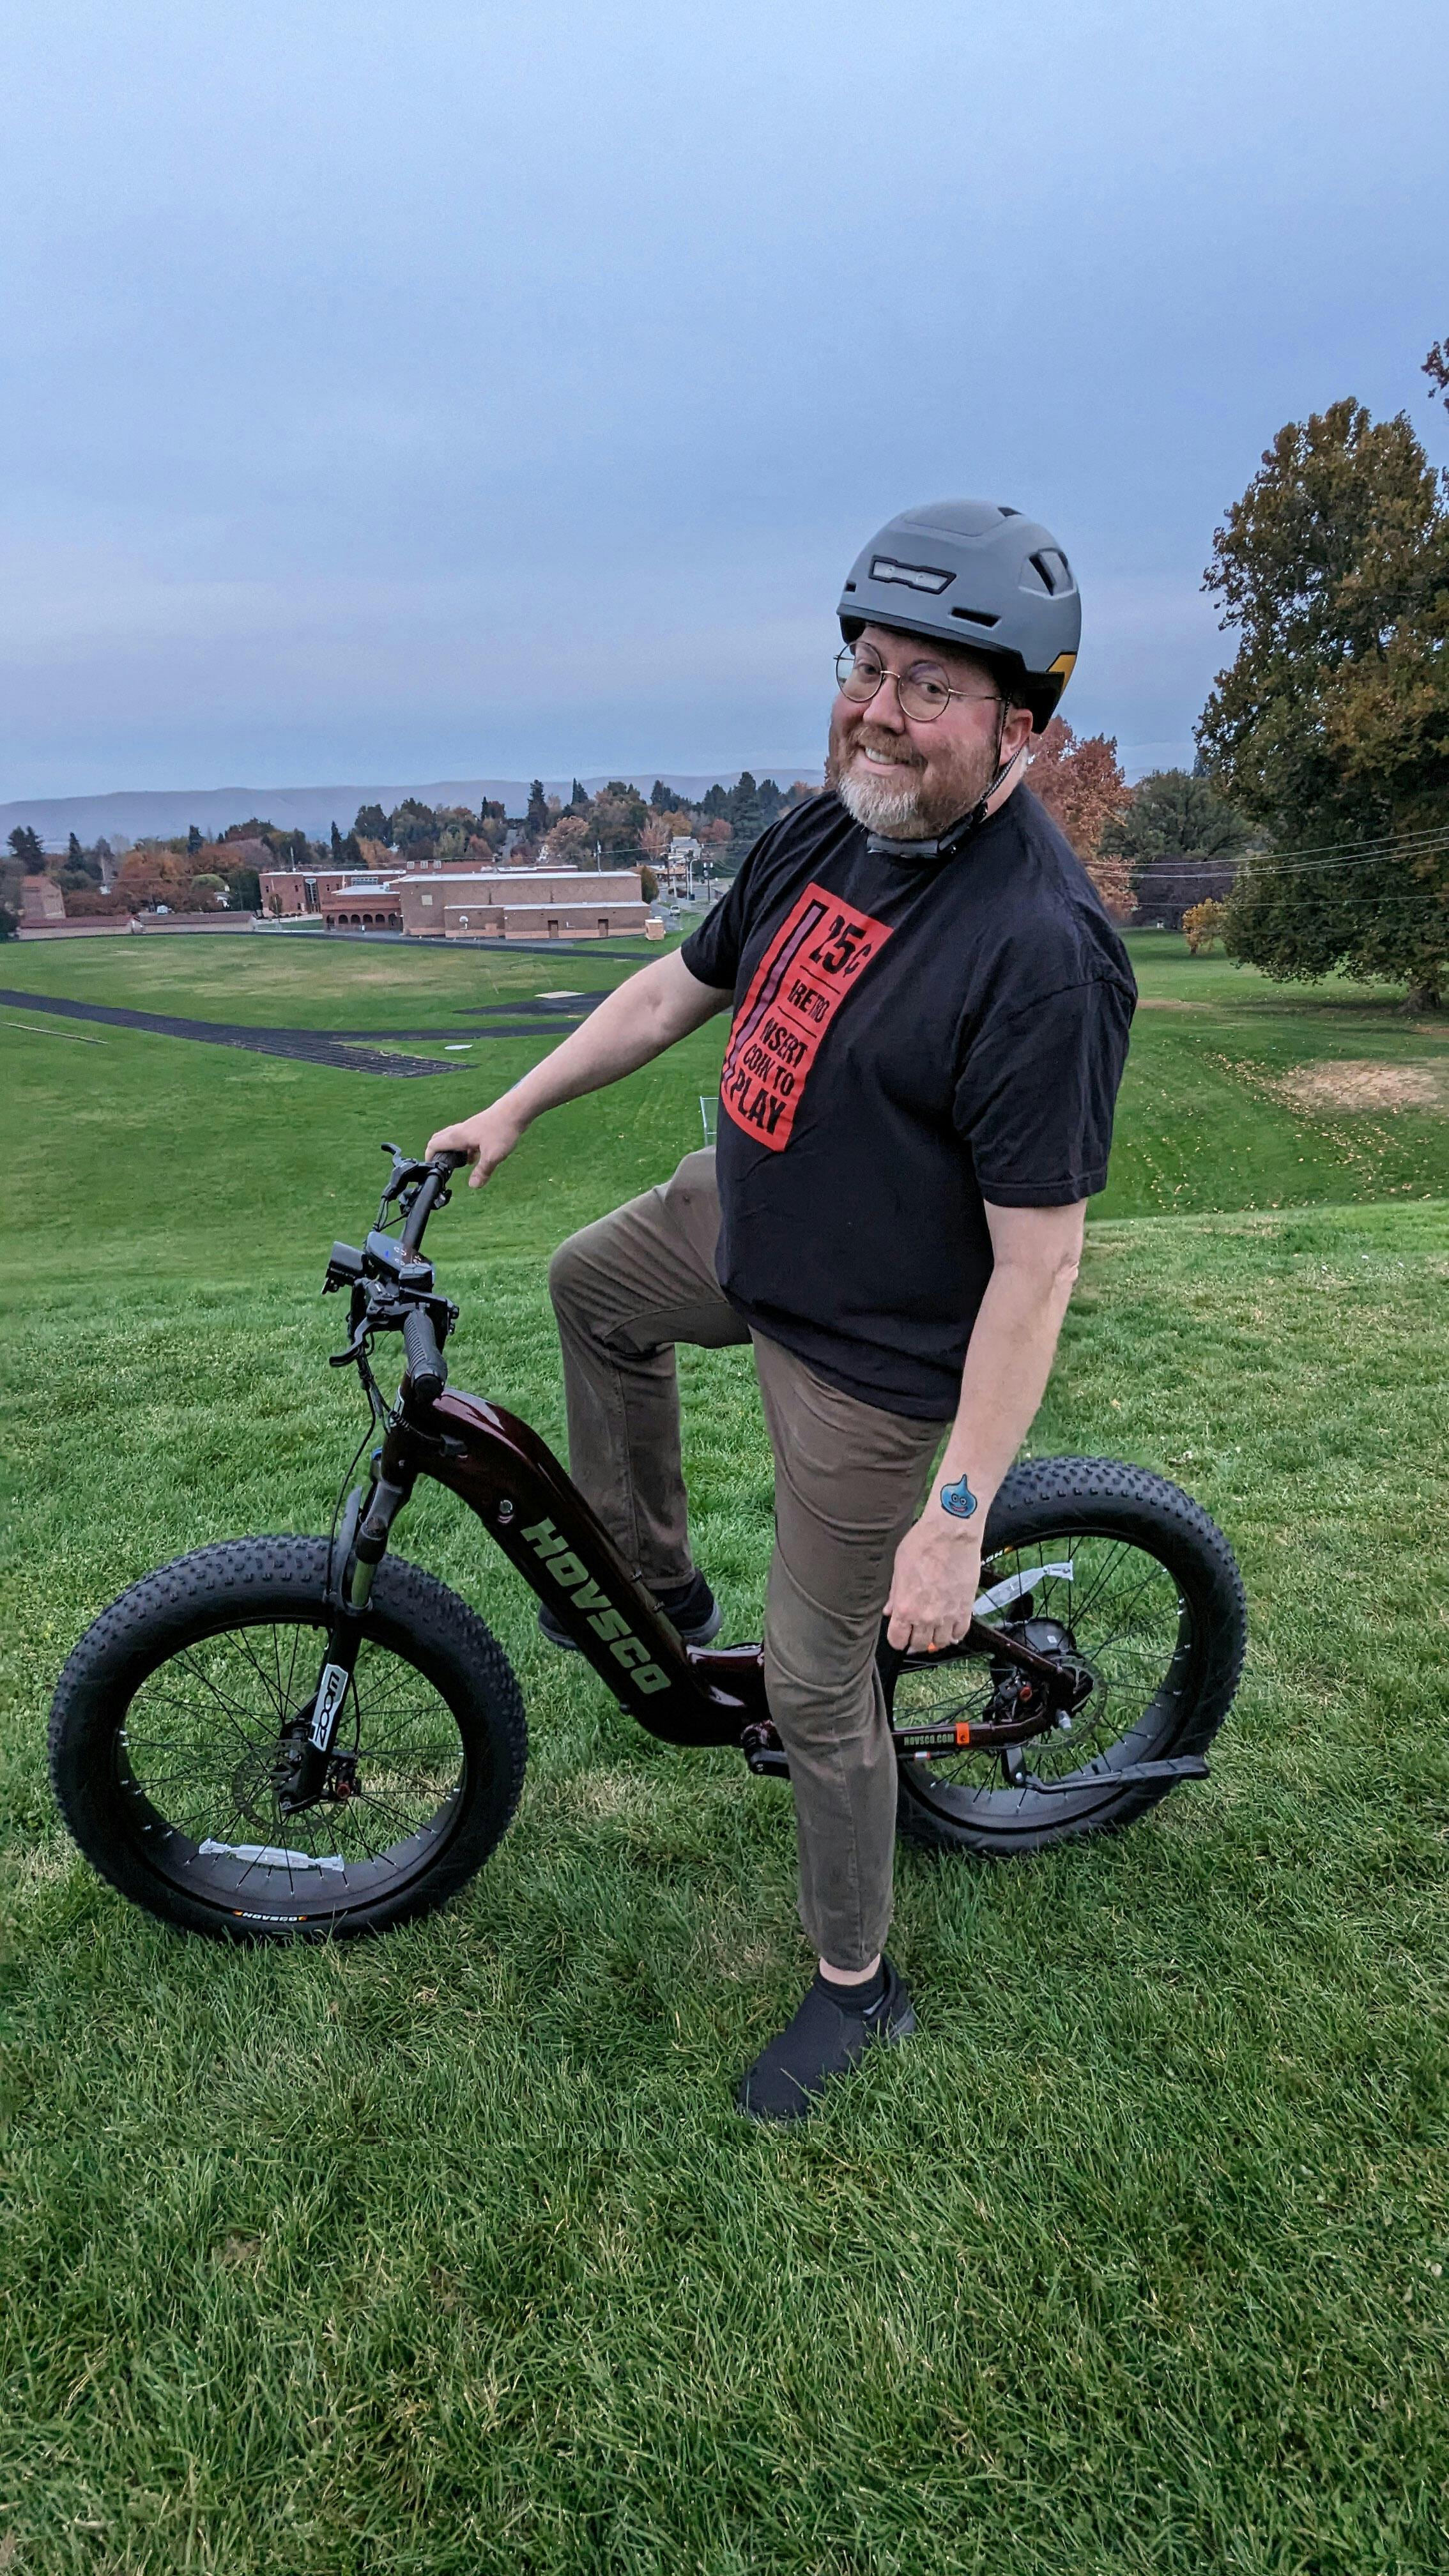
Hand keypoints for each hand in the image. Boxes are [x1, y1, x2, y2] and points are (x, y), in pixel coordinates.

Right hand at [425, 1099, 525, 1189]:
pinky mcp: (478, 1128)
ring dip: (453, 1152)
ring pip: (453, 1140)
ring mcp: (469, 1128)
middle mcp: (460, 1131)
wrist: (515, 1111)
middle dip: (438, 1154)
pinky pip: (465, 1139)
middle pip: (440, 1140)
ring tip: (459, 1165)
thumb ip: (482, 1171)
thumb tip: (473, 1185)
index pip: (434, 1145)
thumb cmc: (502, 1130)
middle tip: (444, 1167)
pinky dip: (465, 1149)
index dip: (429, 1157)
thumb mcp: (492, 1155)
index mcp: (458, 1137)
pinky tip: (475, 1158)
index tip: (433, 1169)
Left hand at [884, 1512, 981, 1653]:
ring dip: (935, 1639)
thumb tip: (890, 1609)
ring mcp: (947, 1615)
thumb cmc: (924, 1544)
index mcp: (905, 1607)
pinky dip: (954, 1633)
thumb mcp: (899, 1568)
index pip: (897, 1640)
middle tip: (915, 1633)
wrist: (951, 1533)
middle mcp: (926, 1616)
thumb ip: (894, 1594)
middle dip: (914, 1641)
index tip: (899, 1634)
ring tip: (933, 1631)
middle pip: (919, 1645)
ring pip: (940, 1643)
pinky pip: (960, 1633)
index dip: (897, 1639)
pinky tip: (950, 1627)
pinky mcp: (966, 1608)